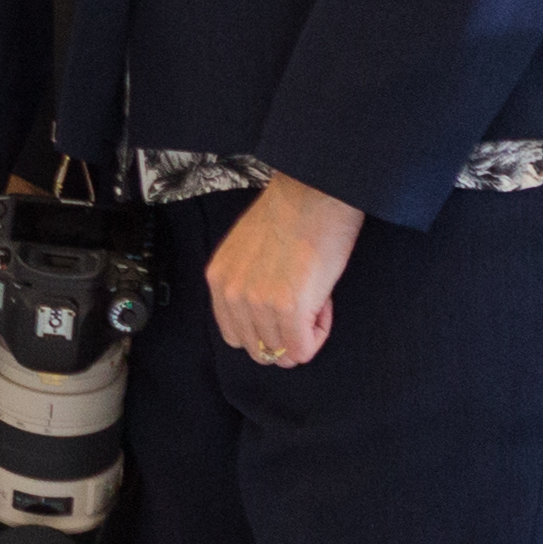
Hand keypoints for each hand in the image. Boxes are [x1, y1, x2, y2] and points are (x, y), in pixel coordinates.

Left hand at [206, 172, 362, 369]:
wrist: (314, 191)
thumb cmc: (291, 214)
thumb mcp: (247, 251)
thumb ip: (246, 284)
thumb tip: (266, 321)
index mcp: (218, 280)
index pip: (235, 335)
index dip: (267, 326)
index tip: (287, 305)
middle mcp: (231, 294)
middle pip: (258, 348)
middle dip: (285, 334)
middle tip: (305, 303)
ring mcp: (257, 302)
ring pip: (281, 352)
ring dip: (304, 331)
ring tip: (315, 296)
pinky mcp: (287, 307)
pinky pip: (302, 349)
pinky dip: (318, 335)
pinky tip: (324, 303)